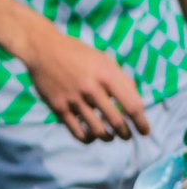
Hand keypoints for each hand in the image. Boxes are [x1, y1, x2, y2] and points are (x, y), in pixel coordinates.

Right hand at [18, 24, 148, 142]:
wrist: (43, 49)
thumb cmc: (78, 53)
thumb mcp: (104, 59)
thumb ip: (121, 79)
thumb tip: (135, 101)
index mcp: (106, 75)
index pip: (132, 105)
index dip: (141, 122)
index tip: (145, 131)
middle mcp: (91, 88)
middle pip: (116, 121)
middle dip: (125, 133)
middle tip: (127, 136)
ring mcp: (74, 99)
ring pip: (97, 130)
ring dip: (108, 138)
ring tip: (110, 137)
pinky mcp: (59, 107)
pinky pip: (77, 132)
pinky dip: (88, 139)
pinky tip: (91, 137)